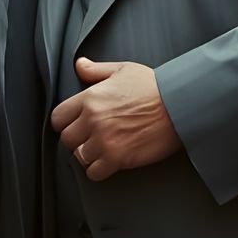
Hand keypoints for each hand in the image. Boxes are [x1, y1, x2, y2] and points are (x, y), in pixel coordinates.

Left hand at [51, 58, 180, 181]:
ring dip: (89, 155)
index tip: (76, 124)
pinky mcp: (118, 158)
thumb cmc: (154, 86)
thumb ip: (96, 71)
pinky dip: (99, 170)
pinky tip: (109, 162)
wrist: (179, 104)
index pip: (58, 118)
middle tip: (91, 137)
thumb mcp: (123, 70)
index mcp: (90, 98)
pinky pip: (94, 173)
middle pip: (67, 139)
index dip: (66, 122)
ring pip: (79, 157)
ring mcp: (104, 141)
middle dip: (77, 139)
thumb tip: (80, 65)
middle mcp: (92, 120)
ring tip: (102, 149)